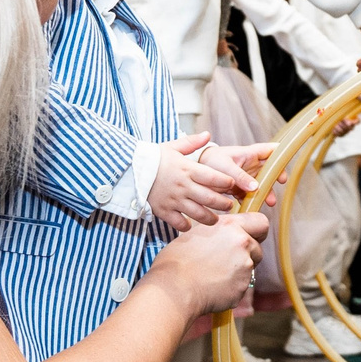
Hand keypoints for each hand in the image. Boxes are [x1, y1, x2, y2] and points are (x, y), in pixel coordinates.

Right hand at [147, 133, 261, 230]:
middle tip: (229, 205)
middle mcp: (183, 186)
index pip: (214, 177)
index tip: (232, 184)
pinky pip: (179, 223)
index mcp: (187, 169)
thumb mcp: (172, 147)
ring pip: (198, 214)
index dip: (226, 182)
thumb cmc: (152, 158)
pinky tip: (191, 225)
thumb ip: (192, 142)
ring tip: (216, 219)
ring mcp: (173, 200)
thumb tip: (207, 134)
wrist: (128, 170)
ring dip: (211, 218)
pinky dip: (187, 227)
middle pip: (210, 199)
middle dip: (224, 204)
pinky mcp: (163, 211)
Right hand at [148, 213, 266, 318]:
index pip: (261, 222)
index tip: (252, 237)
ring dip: (238, 272)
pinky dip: (232, 287)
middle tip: (226, 261)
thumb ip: (219, 233)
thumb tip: (225, 236)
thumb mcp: (196, 234)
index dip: (258, 231)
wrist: (173, 288)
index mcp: (229, 226)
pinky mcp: (243, 286)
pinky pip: (242, 286)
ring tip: (214, 275)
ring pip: (250, 268)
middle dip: (247, 255)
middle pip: (257, 248)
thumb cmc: (177, 261)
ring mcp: (245, 266)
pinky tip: (213, 287)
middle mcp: (242, 243)